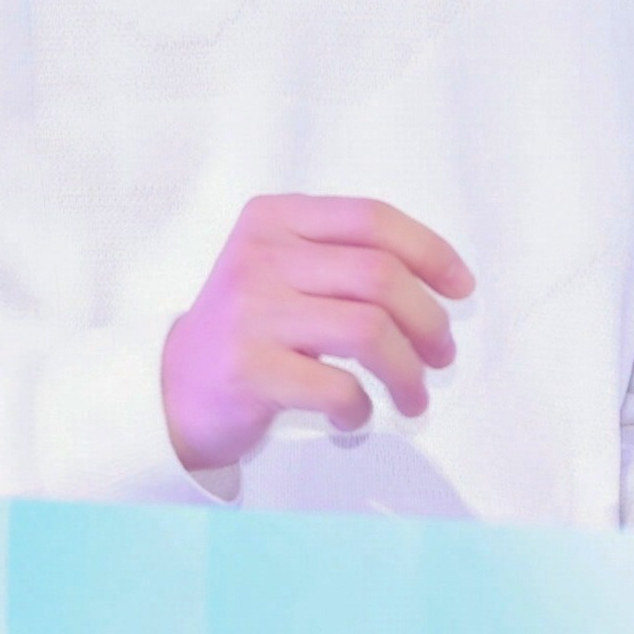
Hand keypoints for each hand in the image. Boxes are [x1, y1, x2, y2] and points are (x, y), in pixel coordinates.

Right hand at [161, 195, 473, 473]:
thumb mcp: (284, 269)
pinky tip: (353, 415)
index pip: (372, 219)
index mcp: (275, 218)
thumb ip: (345, 259)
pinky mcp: (249, 370)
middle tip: (441, 355)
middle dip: (429, 320)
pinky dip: (361, 408)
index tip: (461, 288)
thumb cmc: (251, 329)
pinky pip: (338, 386)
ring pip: (369, 330)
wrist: (172, 389)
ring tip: (414, 398)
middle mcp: (260, 256)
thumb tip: (442, 282)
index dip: (430, 252)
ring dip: (408, 372)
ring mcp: (251, 313)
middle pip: (381, 276)